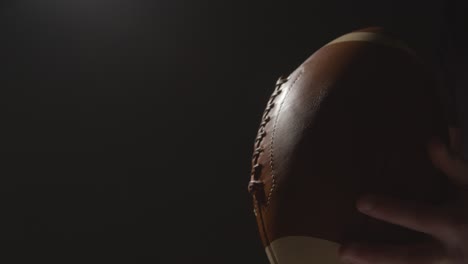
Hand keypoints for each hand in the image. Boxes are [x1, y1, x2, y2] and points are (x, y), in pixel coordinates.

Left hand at [339, 127, 467, 263]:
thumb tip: (432, 142)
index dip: (389, 210)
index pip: (416, 216)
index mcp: (452, 222)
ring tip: (347, 258)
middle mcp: (449, 251)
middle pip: (408, 257)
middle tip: (344, 251)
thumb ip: (452, 165)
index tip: (360, 203)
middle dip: (374, 254)